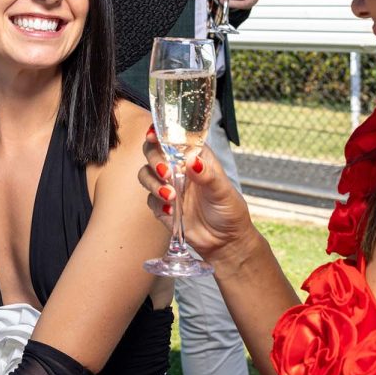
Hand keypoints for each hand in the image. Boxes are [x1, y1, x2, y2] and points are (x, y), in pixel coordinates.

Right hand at [138, 127, 254, 261]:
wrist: (225, 241)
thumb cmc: (229, 210)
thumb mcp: (223, 191)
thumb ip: (208, 175)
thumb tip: (193, 161)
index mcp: (195, 157)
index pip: (174, 137)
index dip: (160, 132)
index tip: (153, 136)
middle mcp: (178, 168)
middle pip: (153, 152)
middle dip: (154, 159)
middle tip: (165, 172)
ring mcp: (168, 186)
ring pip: (146, 174)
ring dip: (154, 183)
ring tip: (171, 196)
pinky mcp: (161, 205)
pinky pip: (149, 199)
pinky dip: (157, 203)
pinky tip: (171, 211)